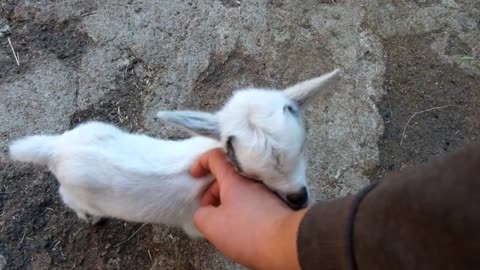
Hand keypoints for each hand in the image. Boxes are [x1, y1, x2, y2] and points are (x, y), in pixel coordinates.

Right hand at [190, 149, 306, 269]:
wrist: (287, 244)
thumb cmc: (248, 232)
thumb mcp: (212, 225)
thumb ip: (201, 214)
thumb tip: (205, 212)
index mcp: (235, 178)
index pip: (215, 156)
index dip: (201, 162)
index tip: (194, 175)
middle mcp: (252, 180)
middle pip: (227, 175)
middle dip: (212, 190)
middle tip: (207, 209)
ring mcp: (266, 192)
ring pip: (240, 189)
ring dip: (227, 201)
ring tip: (223, 222)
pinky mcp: (276, 205)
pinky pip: (252, 200)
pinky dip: (241, 208)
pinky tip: (240, 226)